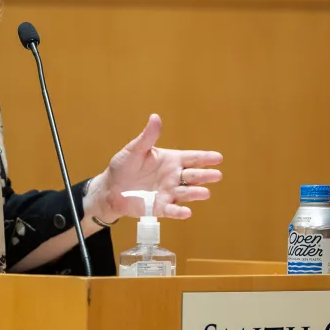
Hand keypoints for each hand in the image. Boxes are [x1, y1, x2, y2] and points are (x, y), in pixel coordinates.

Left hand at [86, 114, 222, 222]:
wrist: (110, 188)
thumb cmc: (124, 166)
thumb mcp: (135, 149)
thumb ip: (147, 137)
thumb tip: (155, 117)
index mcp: (170, 160)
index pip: (192, 158)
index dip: (205, 158)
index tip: (218, 158)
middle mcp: (173, 177)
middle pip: (193, 176)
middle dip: (205, 175)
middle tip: (217, 175)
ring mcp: (167, 192)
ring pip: (185, 193)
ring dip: (195, 193)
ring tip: (205, 193)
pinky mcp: (158, 207)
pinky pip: (170, 210)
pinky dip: (178, 212)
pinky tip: (186, 212)